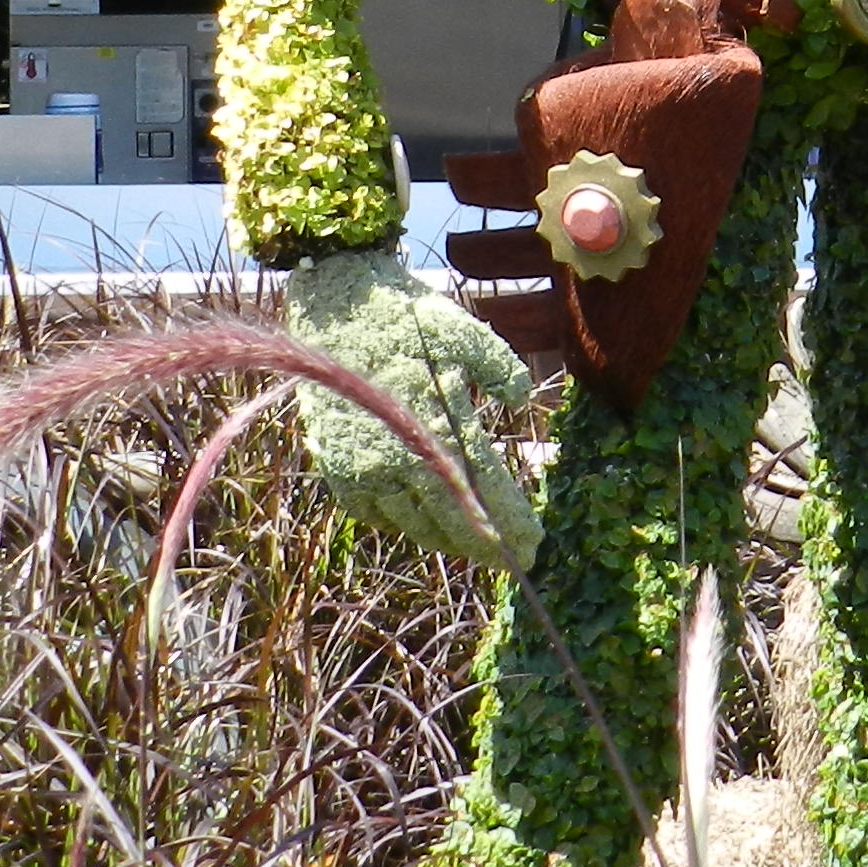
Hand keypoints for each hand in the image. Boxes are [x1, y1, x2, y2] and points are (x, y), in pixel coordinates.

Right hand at [280, 247, 540, 569]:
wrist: (335, 306)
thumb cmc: (405, 318)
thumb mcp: (463, 332)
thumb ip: (500, 370)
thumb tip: (520, 405)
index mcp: (437, 423)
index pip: (483, 488)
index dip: (509, 521)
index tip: (532, 545)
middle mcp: (400, 455)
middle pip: (450, 519)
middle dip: (484, 544)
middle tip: (511, 560)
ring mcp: (364, 467)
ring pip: (414, 524)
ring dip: (446, 539)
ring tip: (471, 546)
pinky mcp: (338, 470)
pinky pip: (377, 515)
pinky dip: (403, 523)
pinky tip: (421, 522)